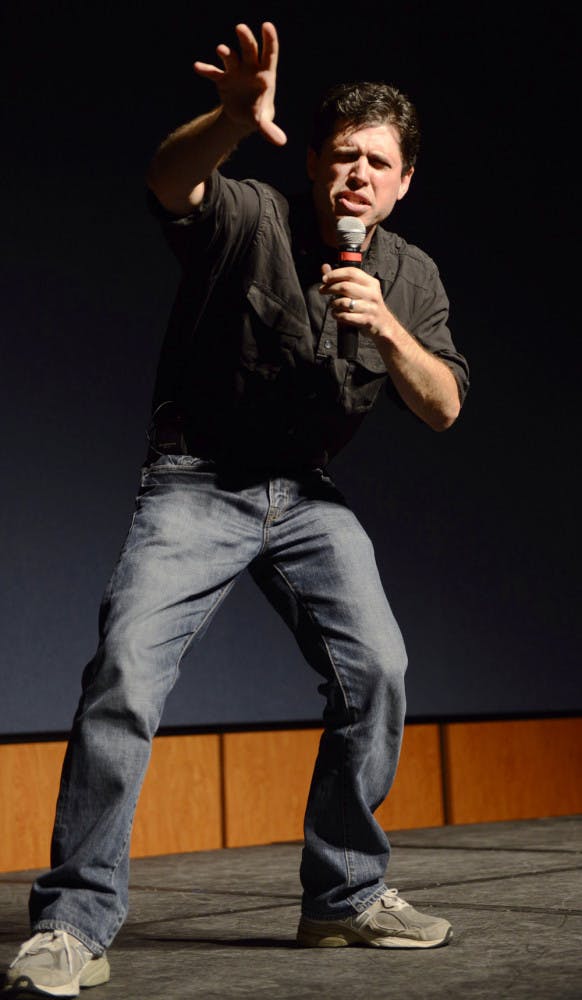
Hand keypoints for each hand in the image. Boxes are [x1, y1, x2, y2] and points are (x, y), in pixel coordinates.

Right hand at [193, 22, 286, 145]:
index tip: (267, 25)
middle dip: (245, 39)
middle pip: (249, 49)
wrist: (243, 116)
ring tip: (221, 50)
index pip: (269, 53)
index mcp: (265, 74)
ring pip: (231, 57)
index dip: (269, 39)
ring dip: (226, 52)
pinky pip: (214, 72)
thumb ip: (269, 129)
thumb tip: (280, 142)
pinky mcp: (222, 79)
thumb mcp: (263, 122)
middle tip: (240, 28)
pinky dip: (206, 69)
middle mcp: (250, 68)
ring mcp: (235, 71)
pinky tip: (197, 67)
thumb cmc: (258, 114)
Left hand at [319, 264, 391, 341]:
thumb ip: (342, 279)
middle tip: (322, 291)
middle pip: (345, 287)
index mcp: (371, 283)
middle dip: (330, 288)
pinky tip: (336, 314)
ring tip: (332, 305)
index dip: (335, 274)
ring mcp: (370, 307)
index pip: (352, 272)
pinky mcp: (367, 320)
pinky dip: (337, 315)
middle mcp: (372, 294)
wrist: (383, 325)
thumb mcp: (360, 290)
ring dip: (333, 304)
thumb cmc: (368, 306)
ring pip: (344, 302)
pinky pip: (346, 316)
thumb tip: (325, 267)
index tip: (324, 278)